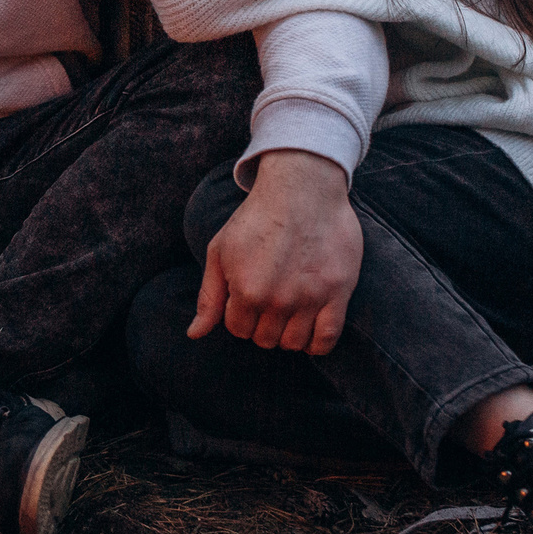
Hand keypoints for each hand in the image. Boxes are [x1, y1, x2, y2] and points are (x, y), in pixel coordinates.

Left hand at [191, 152, 363, 353]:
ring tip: (288, 312)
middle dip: (262, 325)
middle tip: (269, 302)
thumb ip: (209, 296)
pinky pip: (327, 339)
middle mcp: (278, 300)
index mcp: (246, 291)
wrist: (302, 188)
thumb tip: (194, 334)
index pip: (238, 329)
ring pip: (293, 343)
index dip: (239, 316)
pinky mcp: (338, 292)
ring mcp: (310, 298)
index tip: (248, 299)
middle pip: (265, 339)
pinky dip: (317, 345)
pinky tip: (311, 332)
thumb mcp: (220, 251)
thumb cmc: (256, 218)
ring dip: (288, 334)